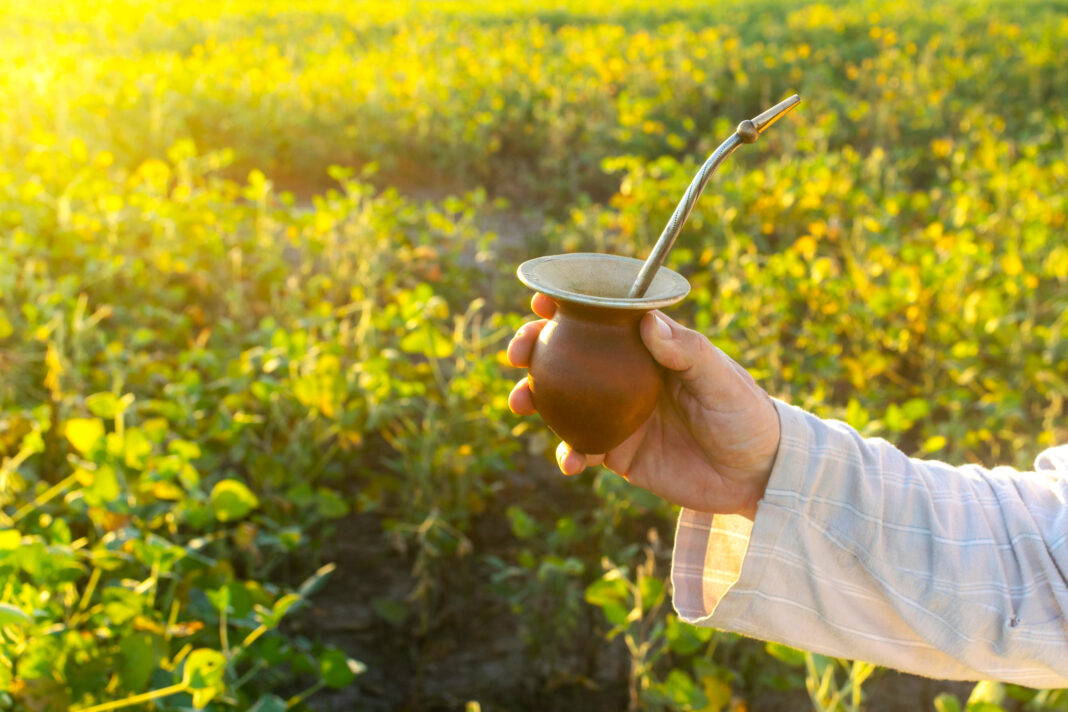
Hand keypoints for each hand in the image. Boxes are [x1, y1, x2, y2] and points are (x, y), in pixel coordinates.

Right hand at [506, 293, 780, 519]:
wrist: (757, 475)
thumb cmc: (746, 414)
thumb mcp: (722, 379)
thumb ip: (687, 351)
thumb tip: (648, 321)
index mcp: (648, 348)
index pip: (601, 318)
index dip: (567, 306)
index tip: (541, 299)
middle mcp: (624, 376)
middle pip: (567, 355)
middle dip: (534, 348)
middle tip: (519, 352)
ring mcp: (616, 414)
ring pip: (562, 401)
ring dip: (534, 398)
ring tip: (522, 402)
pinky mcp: (618, 453)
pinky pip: (581, 448)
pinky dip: (569, 453)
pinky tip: (571, 460)